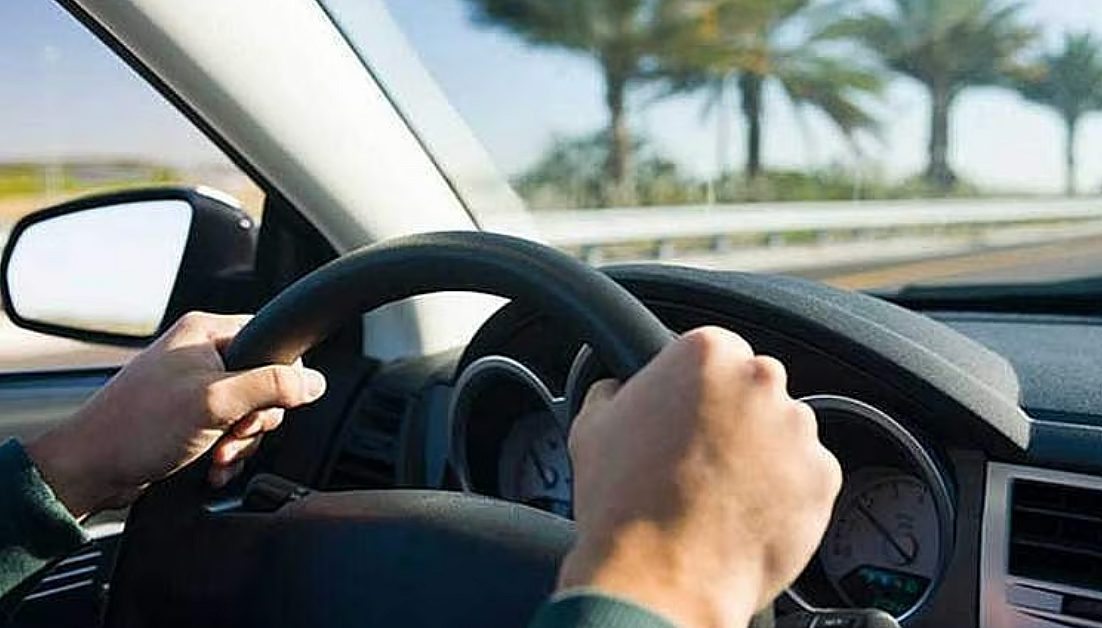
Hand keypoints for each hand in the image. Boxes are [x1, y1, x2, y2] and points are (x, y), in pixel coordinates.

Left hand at [25, 312, 326, 518]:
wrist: (90, 470)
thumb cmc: (138, 428)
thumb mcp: (217, 401)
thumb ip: (272, 386)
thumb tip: (315, 381)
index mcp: (207, 332)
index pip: (273, 340)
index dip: (282, 376)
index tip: (267, 403)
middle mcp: (202, 356)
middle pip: (267, 384)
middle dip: (255, 421)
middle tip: (233, 433)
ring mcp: (196, 389)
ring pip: (250, 415)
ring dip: (240, 444)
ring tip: (215, 455)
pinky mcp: (190, 420)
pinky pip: (230, 434)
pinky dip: (225, 455)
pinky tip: (210, 466)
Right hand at [559, 327, 840, 627]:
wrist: (660, 576)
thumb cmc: (623, 503)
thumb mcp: (593, 428)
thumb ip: (614, 392)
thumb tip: (617, 389)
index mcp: (706, 354)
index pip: (717, 353)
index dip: (699, 389)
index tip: (689, 414)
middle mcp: (760, 380)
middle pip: (755, 387)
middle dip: (735, 417)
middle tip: (702, 458)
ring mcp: (797, 429)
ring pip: (785, 431)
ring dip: (763, 453)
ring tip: (722, 493)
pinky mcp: (823, 477)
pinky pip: (808, 476)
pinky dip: (786, 492)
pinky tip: (746, 513)